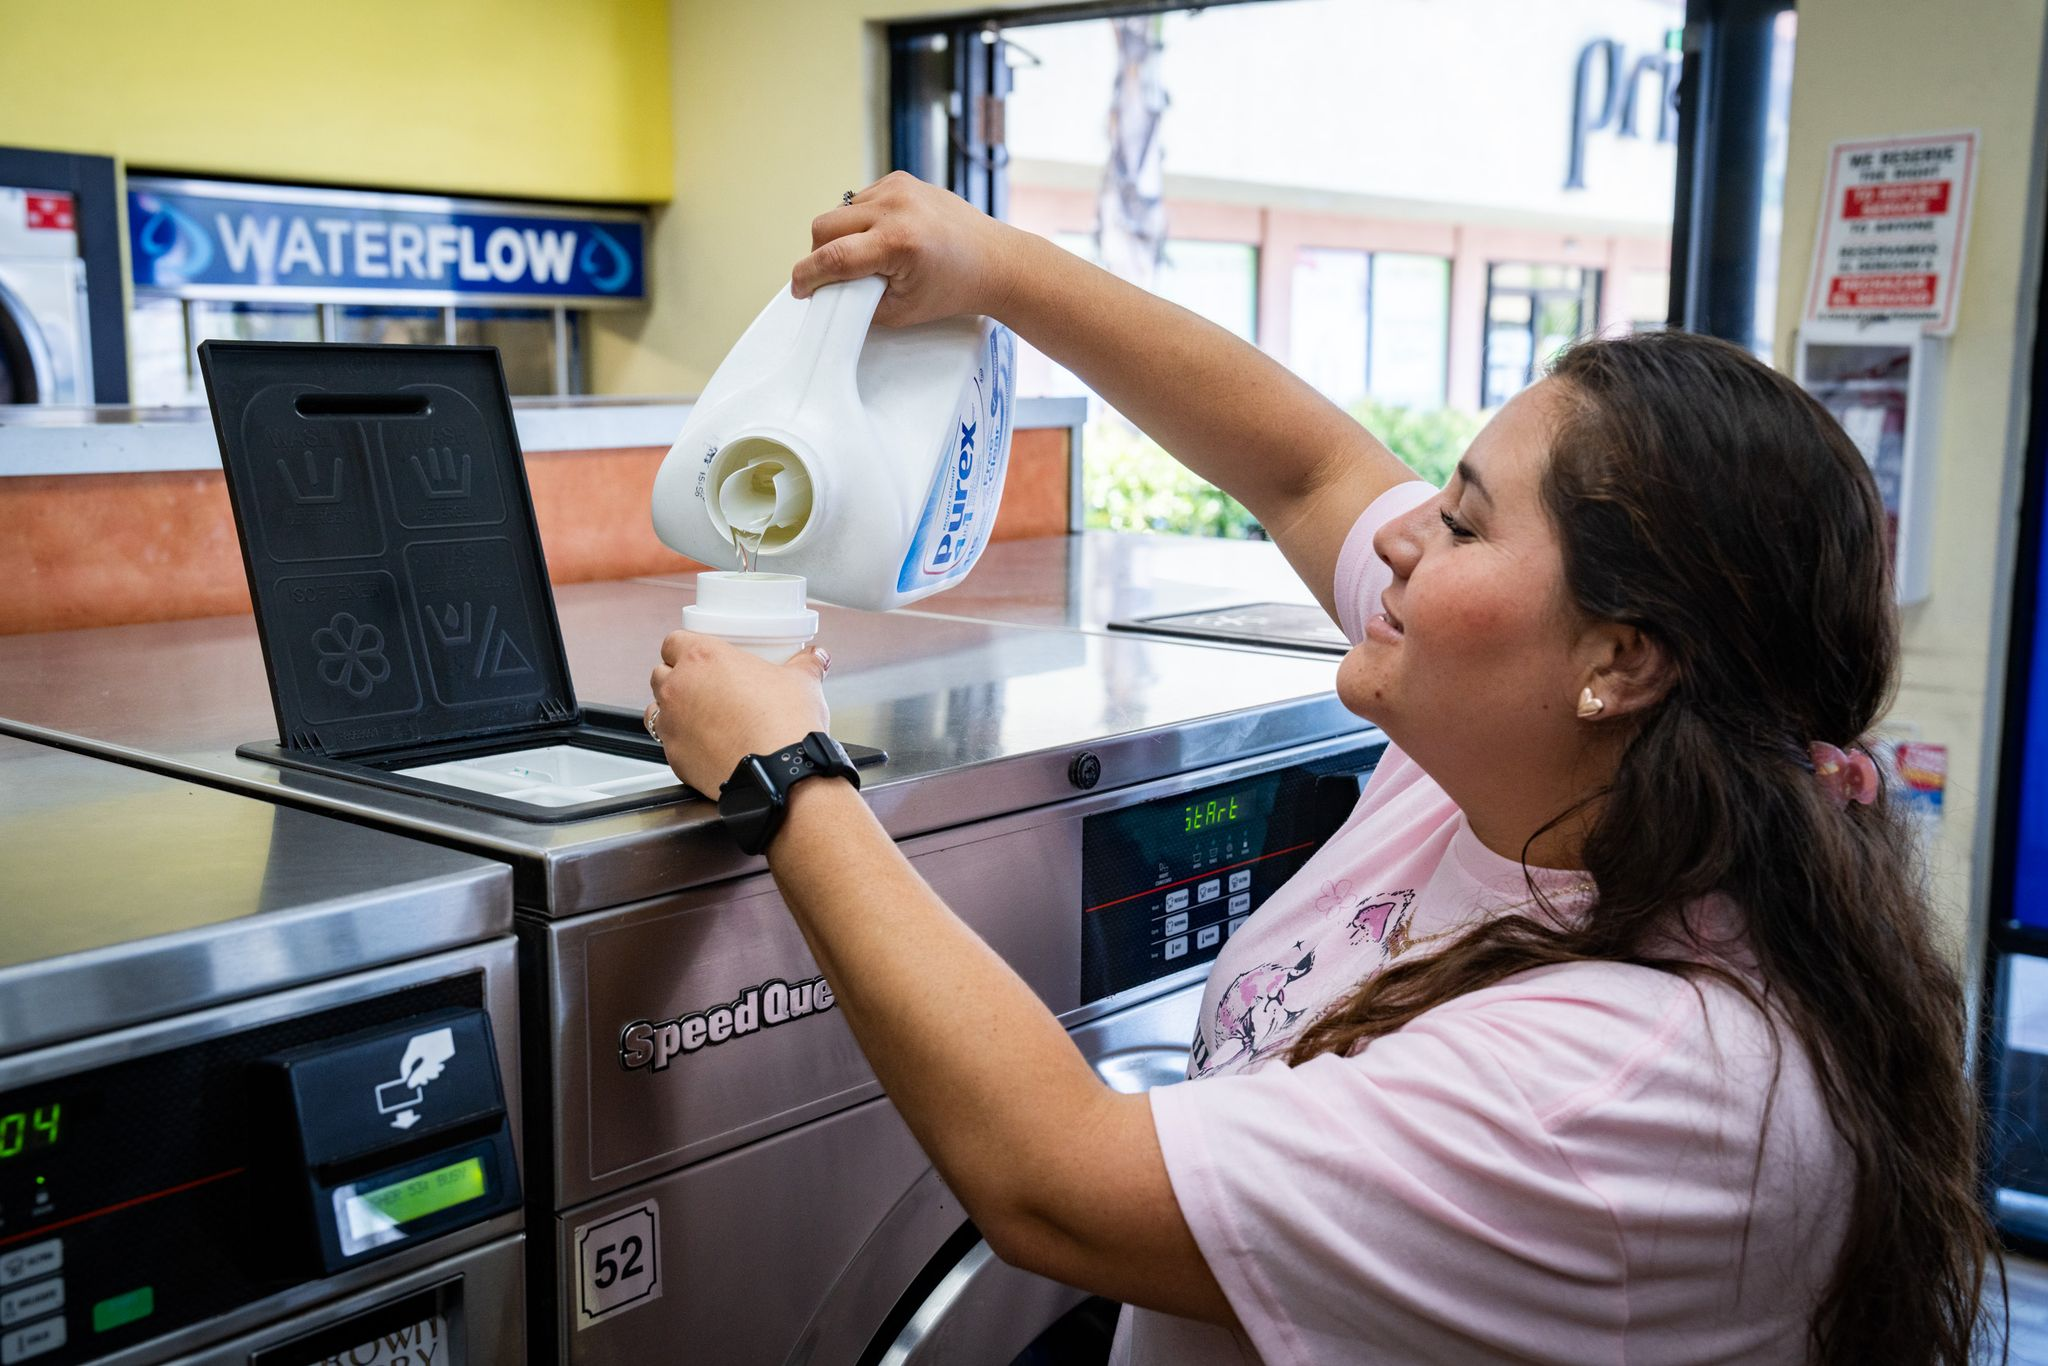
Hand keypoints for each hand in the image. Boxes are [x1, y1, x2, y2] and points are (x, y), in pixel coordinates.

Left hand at [647, 632, 831, 795]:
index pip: (674, 641)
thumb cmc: (785, 725)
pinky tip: (707, 745)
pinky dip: (683, 742)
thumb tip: (816, 658)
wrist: (780, 775)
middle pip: (660, 673)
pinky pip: (669, 743)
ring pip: (656, 709)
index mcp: (703, 658)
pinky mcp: (674, 757)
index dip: (685, 648)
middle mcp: (678, 688)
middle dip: (677, 678)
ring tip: (700, 717)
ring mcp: (672, 724)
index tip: (700, 656)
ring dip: (672, 710)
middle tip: (705, 686)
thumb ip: (806, 664)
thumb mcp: (803, 682)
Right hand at [793, 171, 1024, 326]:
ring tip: (865, 257)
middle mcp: (896, 207)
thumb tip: (828, 294)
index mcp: (897, 242)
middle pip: (824, 226)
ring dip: (840, 236)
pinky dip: (859, 221)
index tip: (800, 289)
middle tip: (832, 276)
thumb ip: (858, 303)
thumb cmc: (955, 288)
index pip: (832, 257)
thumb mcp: (902, 310)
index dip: (807, 276)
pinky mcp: (900, 179)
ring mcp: (898, 188)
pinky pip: (859, 200)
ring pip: (839, 211)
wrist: (994, 260)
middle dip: (820, 254)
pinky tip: (880, 237)